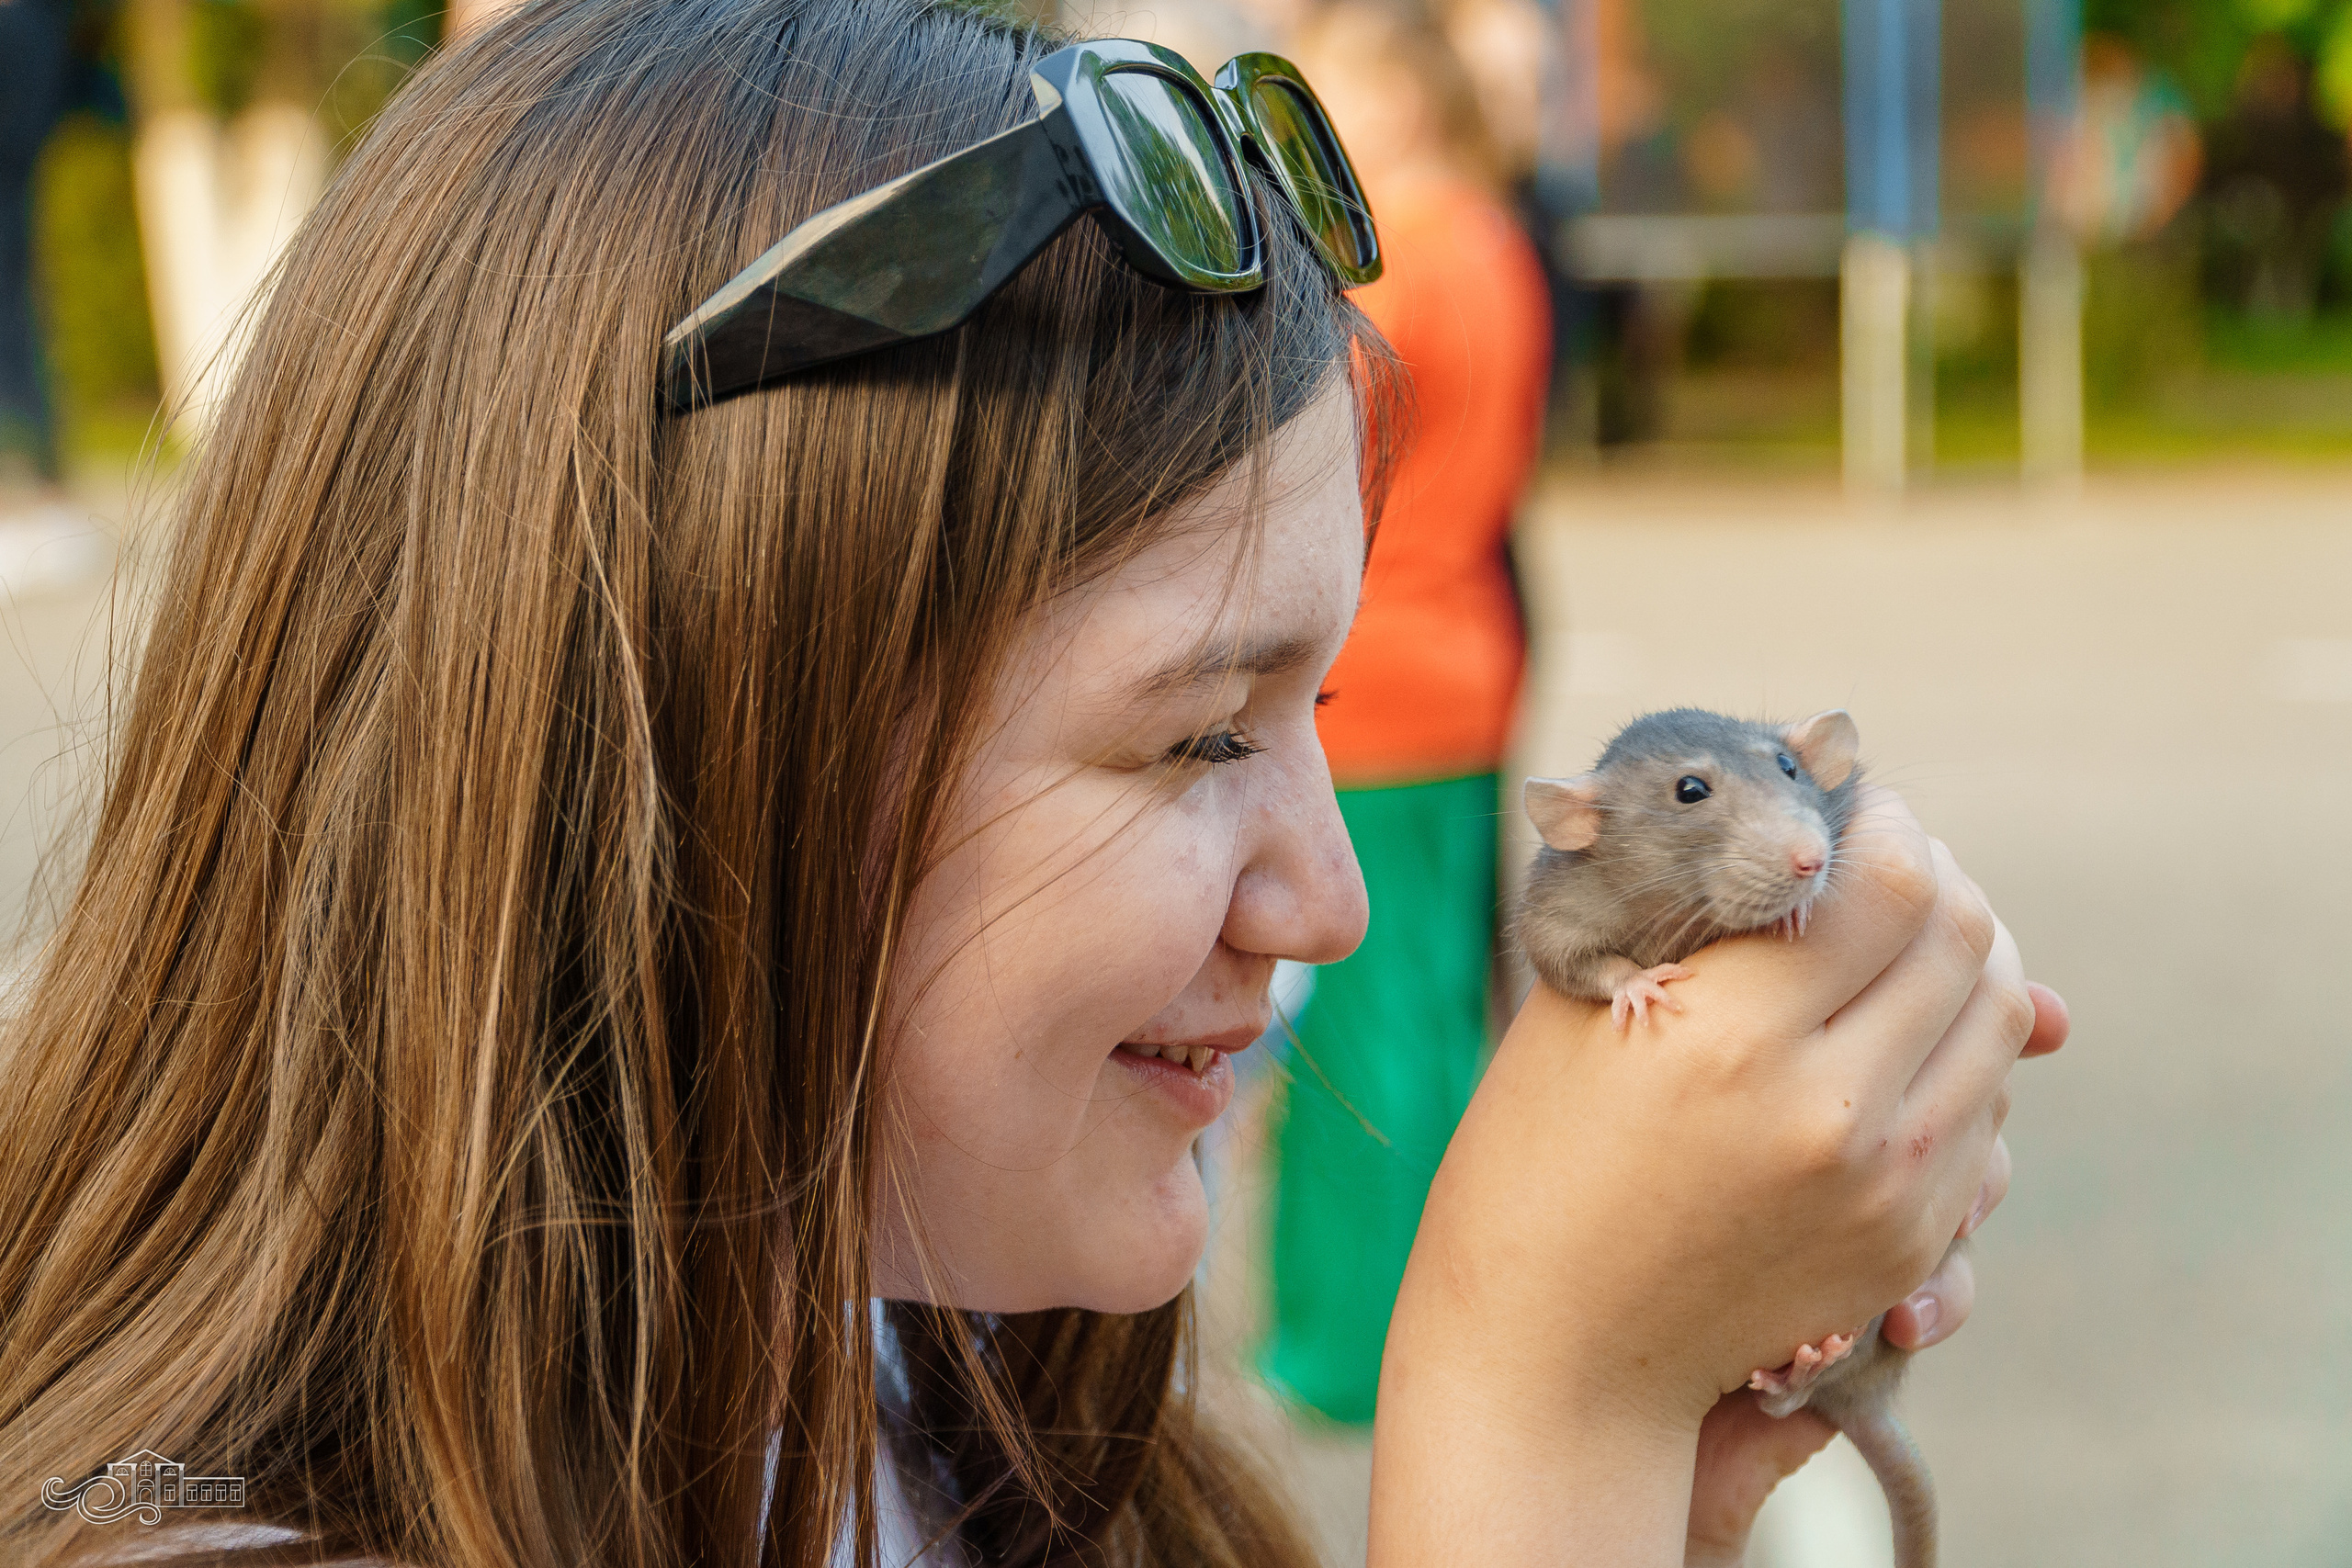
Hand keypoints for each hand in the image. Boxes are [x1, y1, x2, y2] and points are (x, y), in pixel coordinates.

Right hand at [1370, 786, 2056, 1566]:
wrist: (1553, 1354)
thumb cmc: (1536, 1158)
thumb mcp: (1586, 1005)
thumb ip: (1697, 909)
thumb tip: (1817, 824)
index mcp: (1729, 1036)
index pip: (1887, 874)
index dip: (1877, 817)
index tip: (1839, 809)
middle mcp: (1828, 1113)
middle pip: (1964, 934)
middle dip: (1928, 871)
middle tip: (1868, 862)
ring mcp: (1886, 1191)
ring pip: (2000, 1017)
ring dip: (1957, 954)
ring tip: (1887, 942)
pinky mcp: (1911, 1244)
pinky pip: (1989, 1107)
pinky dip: (1955, 1048)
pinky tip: (1884, 1037)